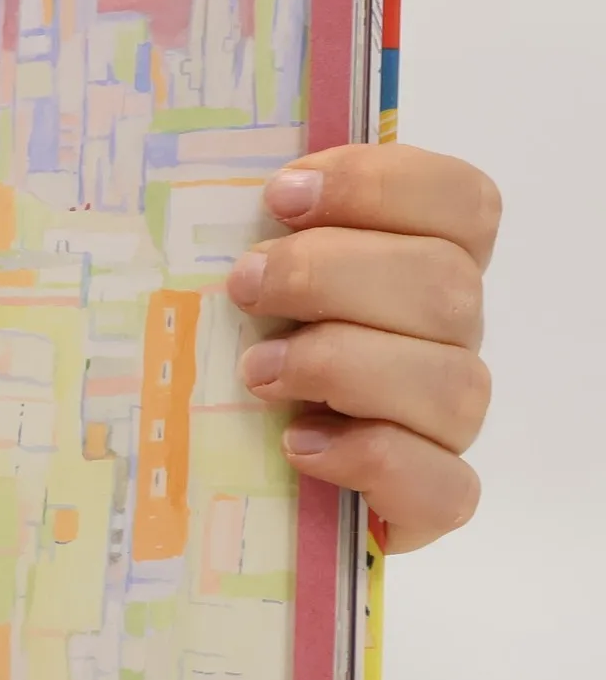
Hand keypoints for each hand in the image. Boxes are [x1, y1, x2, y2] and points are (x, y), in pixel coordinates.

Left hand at [230, 143, 499, 552]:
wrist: (219, 471)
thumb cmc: (223, 348)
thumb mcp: (229, 277)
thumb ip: (244, 224)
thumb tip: (218, 181)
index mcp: (419, 261)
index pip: (462, 202)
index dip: (381, 186)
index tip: (281, 196)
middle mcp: (447, 336)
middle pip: (448, 285)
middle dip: (331, 275)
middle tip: (244, 286)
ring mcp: (445, 420)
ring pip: (453, 382)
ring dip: (343, 366)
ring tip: (256, 373)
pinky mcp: (429, 499)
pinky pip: (444, 485)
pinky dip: (371, 460)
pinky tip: (297, 446)